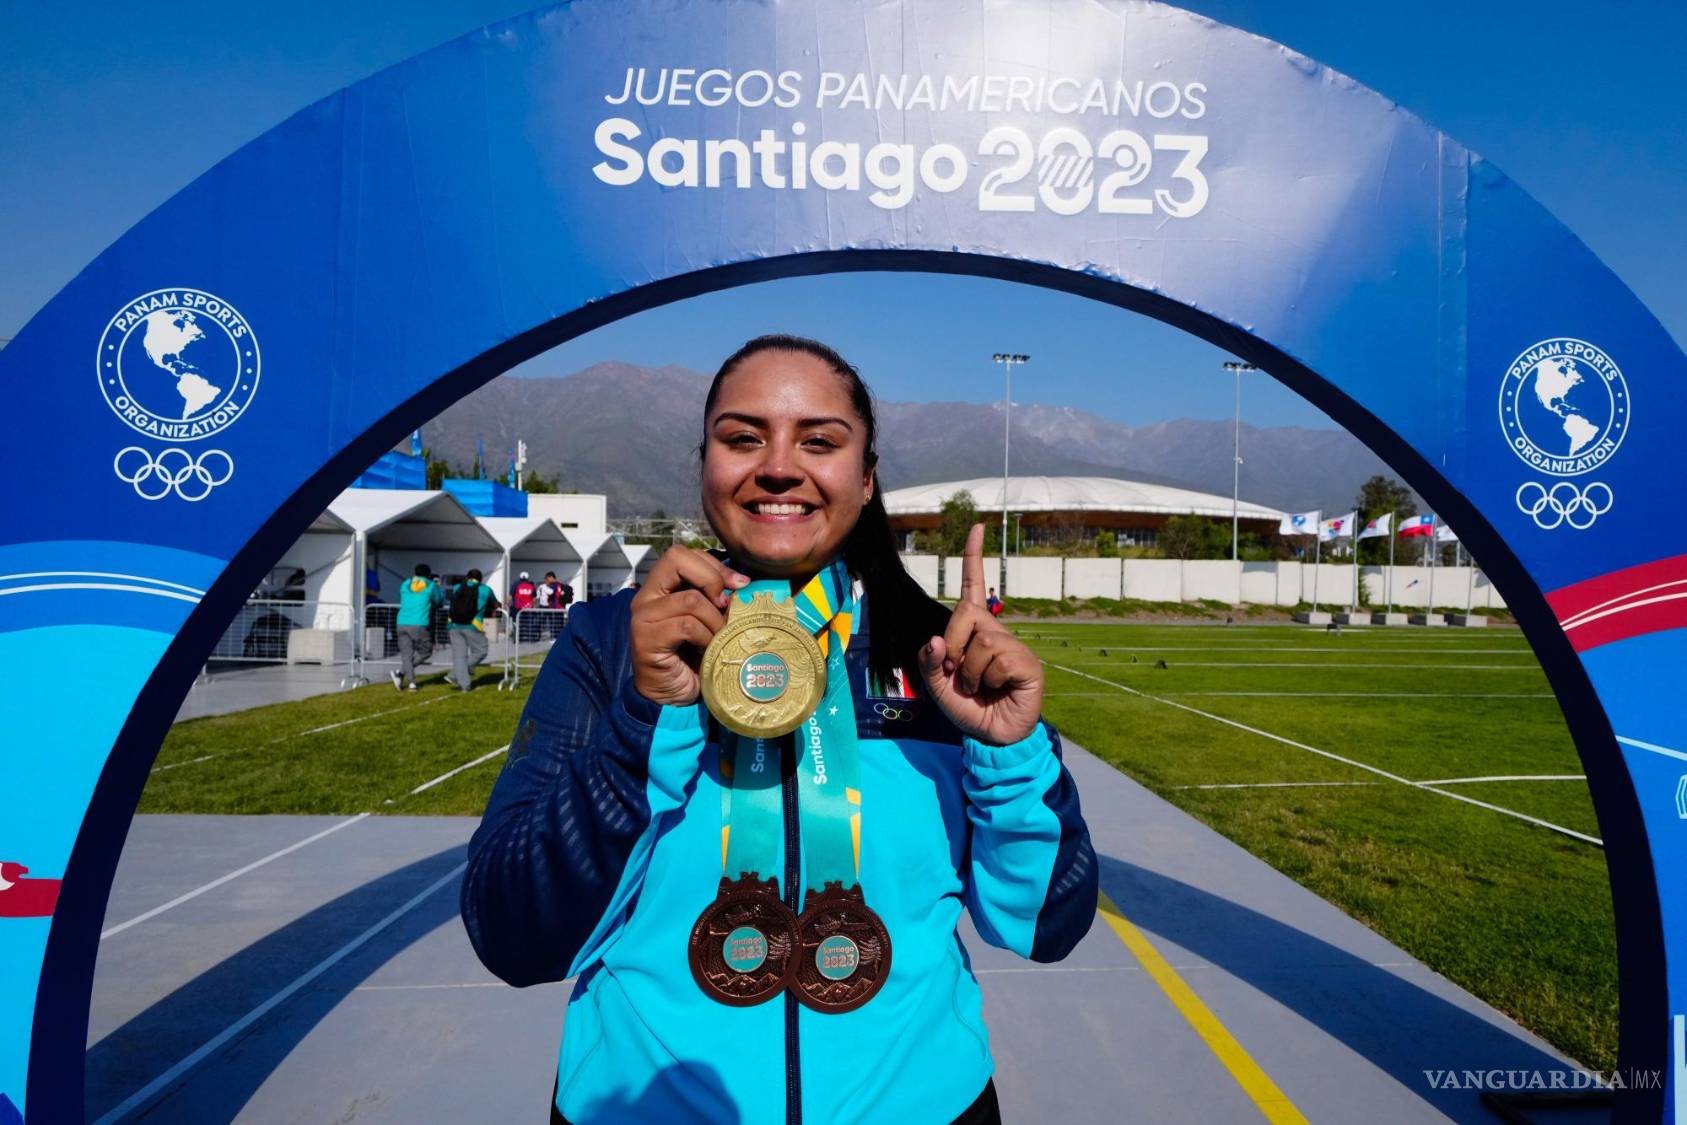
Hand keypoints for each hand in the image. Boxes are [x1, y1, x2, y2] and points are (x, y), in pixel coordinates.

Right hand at [630, 547, 748, 706]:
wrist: (672, 698)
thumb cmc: (692, 658)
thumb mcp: (708, 621)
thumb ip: (716, 600)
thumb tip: (745, 585)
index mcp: (660, 588)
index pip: (683, 554)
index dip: (714, 565)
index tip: (739, 585)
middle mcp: (646, 597)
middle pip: (676, 558)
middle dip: (712, 578)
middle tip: (725, 605)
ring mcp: (643, 617)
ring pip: (690, 598)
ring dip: (715, 620)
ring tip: (718, 638)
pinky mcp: (647, 639)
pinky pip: (686, 625)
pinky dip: (705, 637)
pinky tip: (707, 650)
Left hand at [918, 524, 1043, 744]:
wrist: (992, 737)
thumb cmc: (967, 707)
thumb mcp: (937, 685)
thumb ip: (929, 662)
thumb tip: (935, 640)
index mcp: (973, 631)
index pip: (973, 586)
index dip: (974, 557)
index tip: (978, 527)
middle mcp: (995, 632)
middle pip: (966, 615)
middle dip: (952, 645)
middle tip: (957, 672)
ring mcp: (1013, 646)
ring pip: (981, 641)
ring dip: (970, 672)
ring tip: (978, 687)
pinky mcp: (1027, 663)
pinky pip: (998, 659)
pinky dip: (988, 679)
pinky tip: (998, 689)